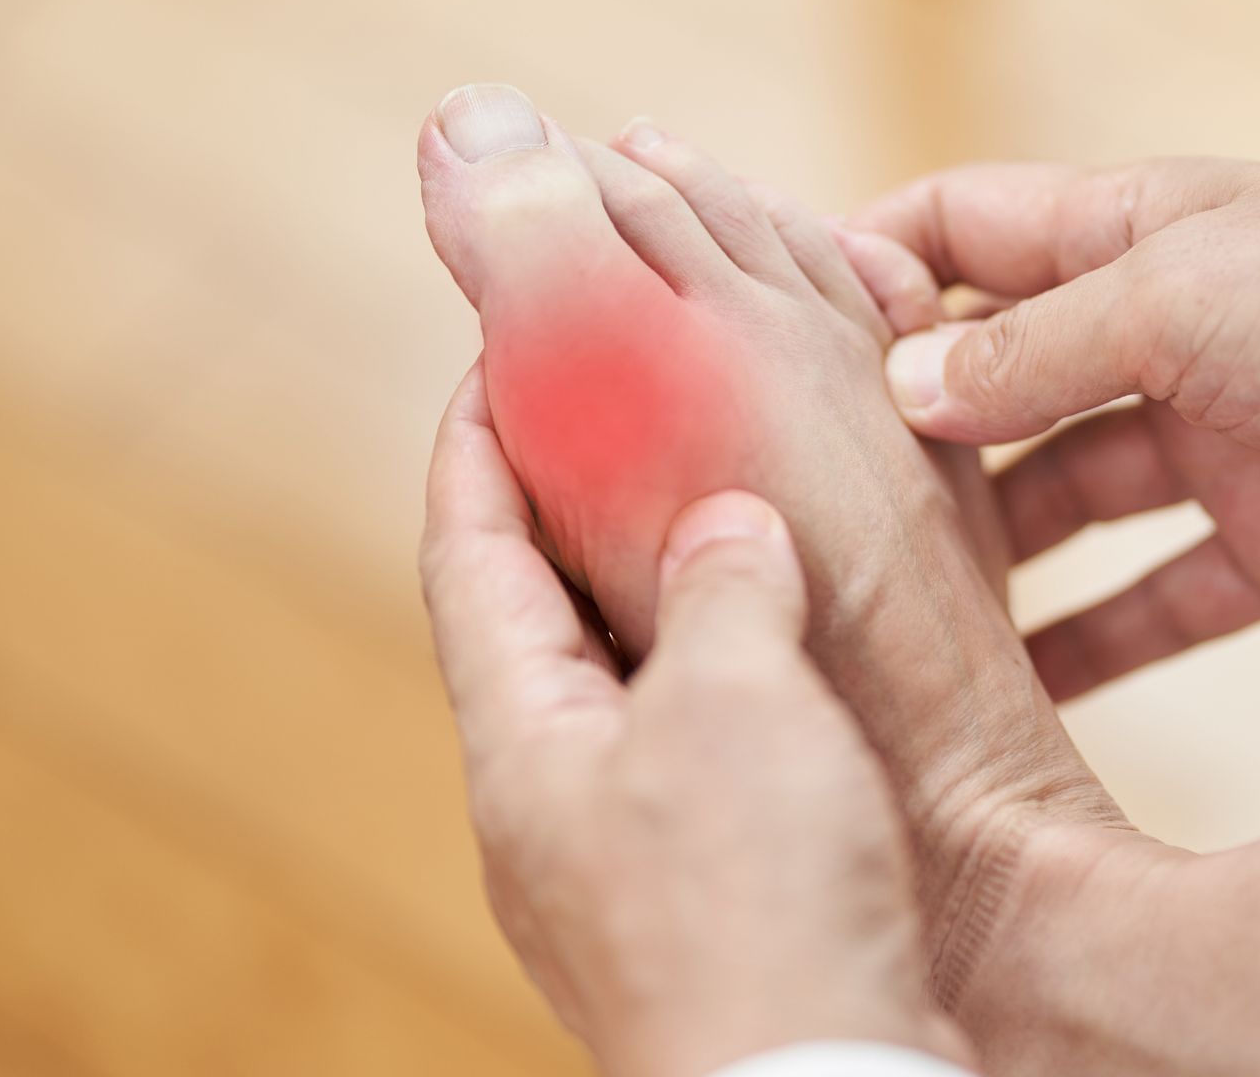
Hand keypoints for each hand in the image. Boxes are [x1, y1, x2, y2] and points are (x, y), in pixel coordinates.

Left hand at [420, 367, 970, 1076]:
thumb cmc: (758, 907)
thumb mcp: (738, 708)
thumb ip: (722, 591)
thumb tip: (725, 523)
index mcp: (523, 744)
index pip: (468, 560)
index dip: (475, 445)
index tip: (497, 351)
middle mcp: (550, 801)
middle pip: (534, 619)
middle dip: (566, 508)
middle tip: (617, 410)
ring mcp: (618, 856)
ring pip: (623, 687)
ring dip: (657, 591)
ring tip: (717, 508)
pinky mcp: (699, 896)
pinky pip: (692, 748)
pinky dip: (726, 673)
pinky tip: (790, 649)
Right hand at [850, 161, 1259, 694]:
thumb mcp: (1177, 296)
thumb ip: (1035, 348)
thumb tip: (903, 388)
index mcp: (1136, 229)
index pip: (966, 228)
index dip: (871, 267)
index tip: (780, 337)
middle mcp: (1168, 328)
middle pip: (1006, 378)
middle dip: (917, 435)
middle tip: (817, 510)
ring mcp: (1222, 437)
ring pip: (1073, 500)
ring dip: (995, 557)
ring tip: (896, 619)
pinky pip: (1162, 596)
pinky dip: (1100, 641)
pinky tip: (1024, 690)